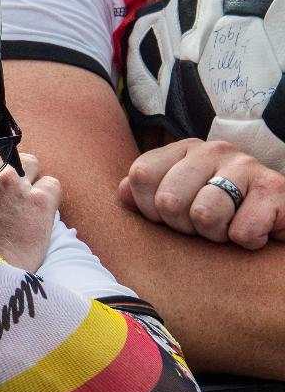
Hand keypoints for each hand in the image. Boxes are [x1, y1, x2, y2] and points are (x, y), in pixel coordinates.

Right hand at [0, 152, 60, 271]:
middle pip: (6, 153)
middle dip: (8, 168)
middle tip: (5, 191)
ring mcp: (17, 185)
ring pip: (31, 162)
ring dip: (28, 177)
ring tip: (23, 200)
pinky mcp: (40, 201)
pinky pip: (52, 184)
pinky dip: (48, 197)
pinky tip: (38, 213)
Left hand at [119, 138, 284, 248]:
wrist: (279, 218)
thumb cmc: (221, 212)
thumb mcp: (179, 201)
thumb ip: (145, 195)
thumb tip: (122, 191)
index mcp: (182, 150)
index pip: (140, 175)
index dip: (149, 208)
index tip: (170, 216)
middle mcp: (212, 150)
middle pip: (168, 200)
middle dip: (184, 226)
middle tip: (205, 225)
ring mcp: (245, 164)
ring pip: (204, 215)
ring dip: (216, 235)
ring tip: (229, 226)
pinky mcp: (274, 187)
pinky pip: (241, 231)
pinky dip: (247, 241)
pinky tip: (256, 231)